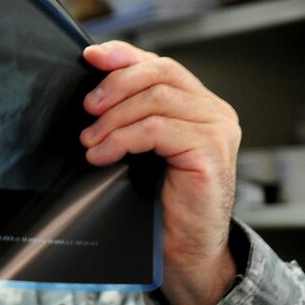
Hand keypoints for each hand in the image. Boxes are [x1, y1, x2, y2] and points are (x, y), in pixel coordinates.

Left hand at [79, 41, 240, 304]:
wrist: (184, 250)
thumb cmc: (160, 202)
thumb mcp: (140, 150)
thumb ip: (128, 117)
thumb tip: (90, 93)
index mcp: (197, 104)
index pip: (159, 63)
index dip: (123, 55)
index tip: (89, 58)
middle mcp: (213, 111)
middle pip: (159, 72)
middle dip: (114, 85)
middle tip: (87, 109)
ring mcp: (216, 130)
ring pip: (156, 98)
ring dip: (113, 117)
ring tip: (91, 141)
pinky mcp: (210, 152)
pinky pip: (158, 128)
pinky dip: (122, 138)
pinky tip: (103, 154)